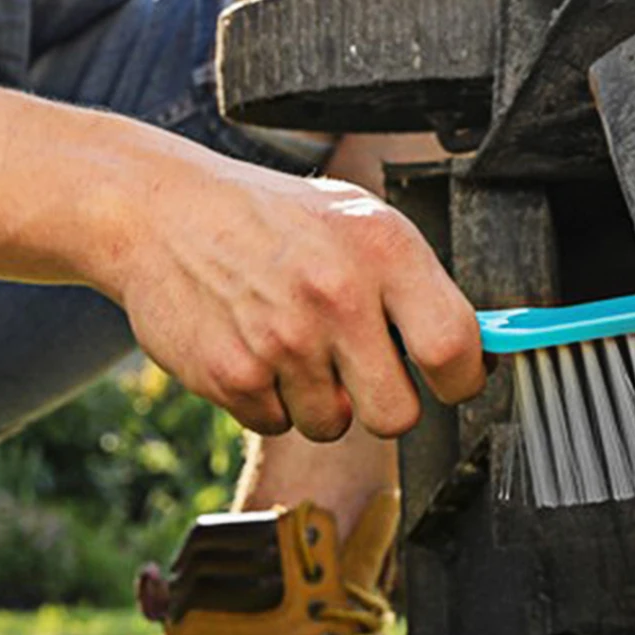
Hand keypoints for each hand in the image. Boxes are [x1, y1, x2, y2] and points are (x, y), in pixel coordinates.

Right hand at [106, 143, 483, 440]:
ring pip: (333, 424)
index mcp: (382, 249)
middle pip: (397, 415)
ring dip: (321, 399)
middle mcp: (336, 294)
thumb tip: (478, 354)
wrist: (157, 209)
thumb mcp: (357, 222)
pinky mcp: (232, 375)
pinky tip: (253, 346)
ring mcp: (282, 340)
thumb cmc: (271, 219)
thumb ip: (416, 285)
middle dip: (385, 404)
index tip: (453, 380)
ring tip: (294, 342)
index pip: (454, 348)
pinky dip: (269, 398)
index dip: (462, 379)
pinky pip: (276, 423)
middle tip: (363, 370)